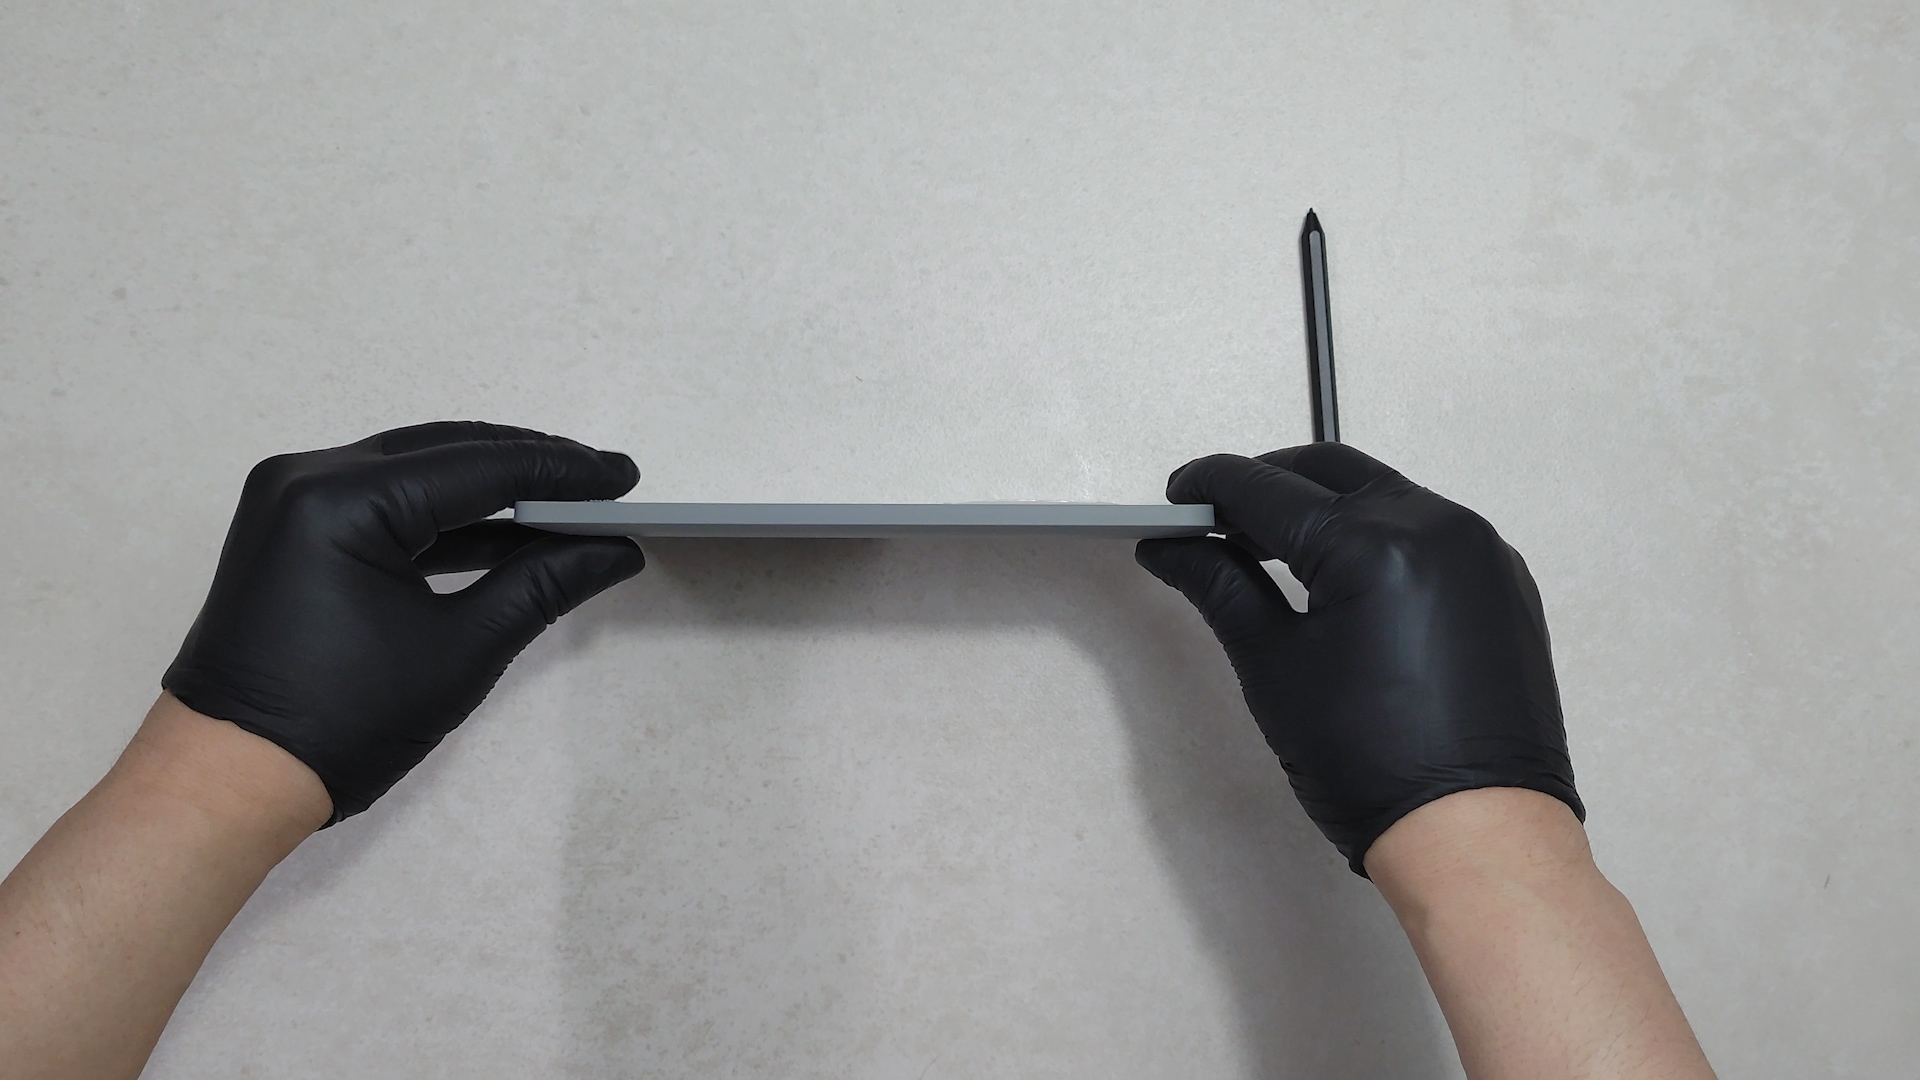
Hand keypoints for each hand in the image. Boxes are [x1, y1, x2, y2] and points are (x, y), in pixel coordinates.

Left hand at [163, 421, 646, 824]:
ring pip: (416, 470)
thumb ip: (543, 585)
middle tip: (606, 485)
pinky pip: (384, 500)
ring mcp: (290, 499)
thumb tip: (614, 550)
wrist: (226, 781)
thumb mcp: (460, 651)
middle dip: (530, 469)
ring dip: (490, 490)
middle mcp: (306, 477)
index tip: (624, 477)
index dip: (560, 472)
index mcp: (340, 500)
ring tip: (568, 508)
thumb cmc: (338, 724)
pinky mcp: (291, 528)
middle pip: (445, 451)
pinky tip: (506, 534)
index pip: (477, 467)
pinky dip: (445, 516)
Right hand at [1136, 443, 1581, 874]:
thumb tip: (1174, 547)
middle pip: (1329, 472)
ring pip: (1382, 493)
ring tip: (1275, 551)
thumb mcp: (1273, 667)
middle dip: (1267, 486)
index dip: (1210, 487)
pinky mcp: (1504, 581)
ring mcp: (1480, 550)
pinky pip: (1429, 529)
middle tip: (1218, 521)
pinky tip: (1345, 579)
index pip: (1267, 489)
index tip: (1178, 495)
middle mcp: (1437, 527)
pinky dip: (1377, 535)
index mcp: (1372, 544)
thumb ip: (1221, 588)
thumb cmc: (1373, 765)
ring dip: (1325, 507)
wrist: (1474, 834)